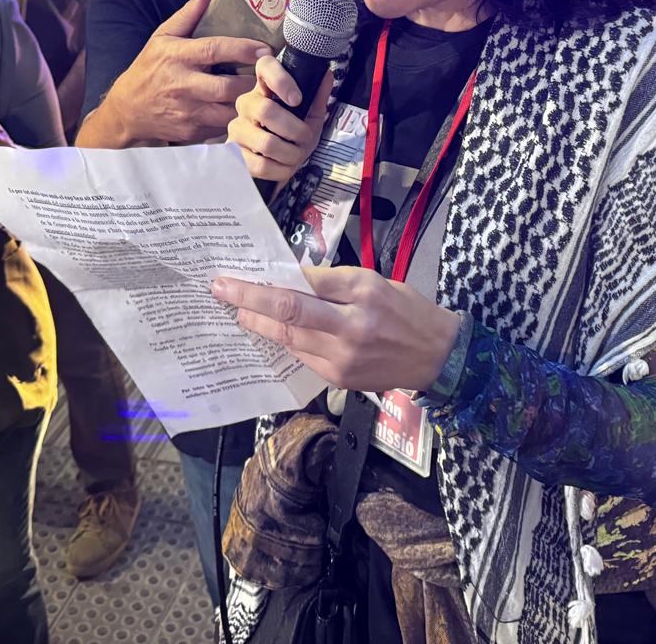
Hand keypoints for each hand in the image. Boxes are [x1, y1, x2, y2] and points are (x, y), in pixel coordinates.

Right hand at [98, 0, 270, 144]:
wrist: (128, 110)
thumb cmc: (149, 69)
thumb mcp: (162, 37)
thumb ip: (188, 15)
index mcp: (177, 57)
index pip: (215, 50)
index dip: (243, 50)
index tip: (265, 49)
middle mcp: (182, 85)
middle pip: (227, 87)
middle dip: (253, 82)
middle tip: (269, 75)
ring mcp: (187, 112)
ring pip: (229, 111)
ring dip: (249, 103)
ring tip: (263, 93)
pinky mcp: (192, 133)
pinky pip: (223, 127)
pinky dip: (238, 119)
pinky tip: (247, 109)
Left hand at [211, 266, 461, 391]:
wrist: (436, 357)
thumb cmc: (405, 309)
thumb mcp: (373, 280)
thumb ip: (330, 282)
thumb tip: (286, 277)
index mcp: (361, 293)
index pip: (303, 284)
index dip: (264, 281)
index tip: (233, 275)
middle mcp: (350, 327)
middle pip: (288, 313)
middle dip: (248, 300)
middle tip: (219, 290)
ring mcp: (342, 359)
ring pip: (288, 339)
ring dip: (258, 324)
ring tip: (237, 310)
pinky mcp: (339, 379)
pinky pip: (301, 357)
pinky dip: (281, 342)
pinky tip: (267, 331)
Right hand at [226, 55, 333, 184]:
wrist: (277, 167)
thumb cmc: (291, 137)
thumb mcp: (309, 117)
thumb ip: (317, 97)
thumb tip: (326, 74)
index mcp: (265, 89)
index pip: (265, 67)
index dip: (280, 79)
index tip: (297, 99)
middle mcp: (246, 105)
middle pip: (265, 110)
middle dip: (294, 130)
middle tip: (304, 138)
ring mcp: (237, 129)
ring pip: (266, 143)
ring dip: (291, 154)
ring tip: (295, 155)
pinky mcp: (234, 155)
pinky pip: (261, 165)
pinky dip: (281, 170)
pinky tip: (283, 167)